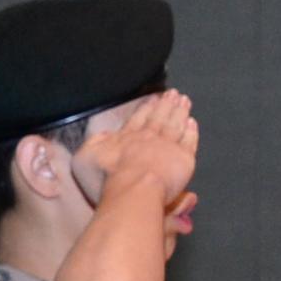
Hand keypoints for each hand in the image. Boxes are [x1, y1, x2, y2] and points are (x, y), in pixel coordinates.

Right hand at [73, 90, 200, 211]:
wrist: (134, 186)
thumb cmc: (109, 176)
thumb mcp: (87, 156)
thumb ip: (95, 142)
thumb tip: (105, 135)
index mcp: (127, 137)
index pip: (138, 119)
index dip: (147, 108)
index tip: (153, 99)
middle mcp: (149, 137)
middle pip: (159, 117)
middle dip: (166, 104)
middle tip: (174, 93)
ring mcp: (168, 145)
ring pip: (175, 124)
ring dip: (180, 112)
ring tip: (185, 101)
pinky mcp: (184, 157)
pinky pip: (189, 140)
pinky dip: (191, 131)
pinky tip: (192, 123)